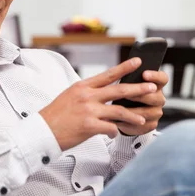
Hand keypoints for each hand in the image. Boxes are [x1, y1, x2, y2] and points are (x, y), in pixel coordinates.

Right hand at [39, 58, 157, 149]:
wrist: (41, 131)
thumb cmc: (55, 115)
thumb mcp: (70, 96)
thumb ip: (87, 92)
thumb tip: (101, 90)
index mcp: (83, 86)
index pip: (108, 74)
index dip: (125, 68)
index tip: (138, 62)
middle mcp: (87, 96)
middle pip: (119, 90)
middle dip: (138, 88)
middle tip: (152, 87)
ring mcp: (89, 111)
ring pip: (119, 111)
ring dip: (133, 115)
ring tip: (143, 119)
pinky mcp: (89, 126)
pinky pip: (110, 128)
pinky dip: (115, 131)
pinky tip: (116, 133)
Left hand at [116, 69, 168, 135]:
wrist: (123, 114)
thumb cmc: (126, 95)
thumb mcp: (127, 85)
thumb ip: (129, 80)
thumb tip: (122, 73)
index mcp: (156, 85)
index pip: (162, 78)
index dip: (155, 76)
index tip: (144, 74)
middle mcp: (159, 98)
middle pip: (157, 96)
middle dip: (141, 95)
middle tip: (127, 94)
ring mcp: (156, 112)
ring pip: (149, 112)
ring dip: (134, 111)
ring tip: (120, 110)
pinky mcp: (151, 124)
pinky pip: (143, 125)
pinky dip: (130, 123)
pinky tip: (120, 121)